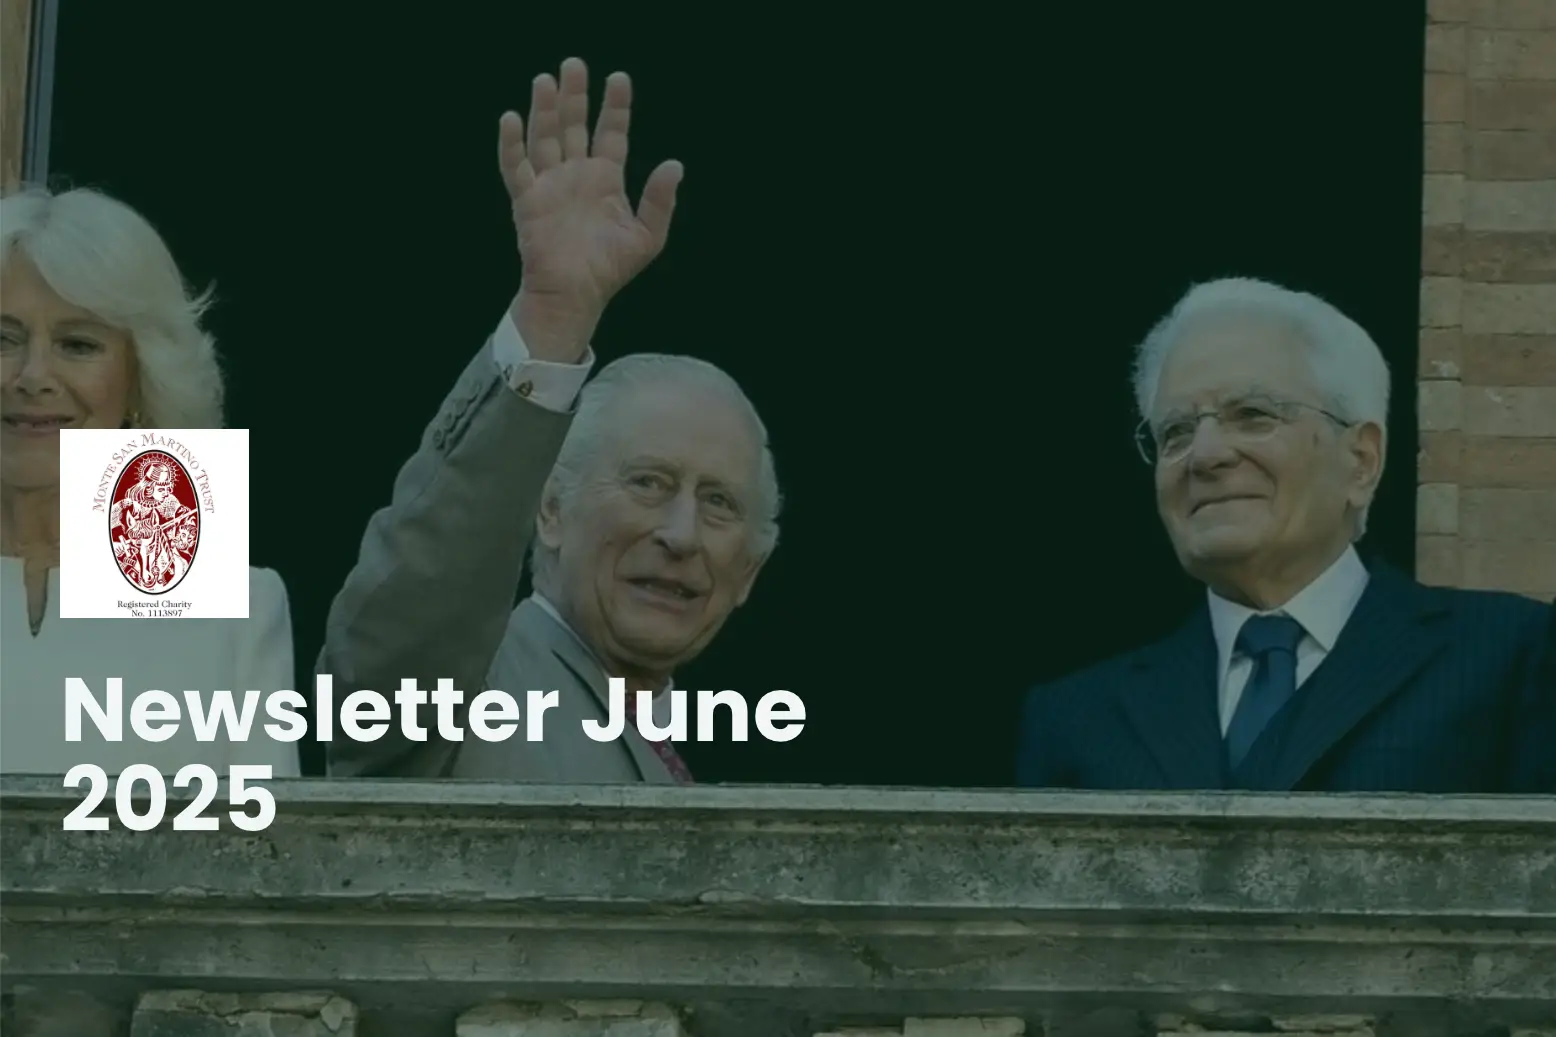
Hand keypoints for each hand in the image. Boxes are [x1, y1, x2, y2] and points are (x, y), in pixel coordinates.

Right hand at [499, 57, 682, 360]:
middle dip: (574, 96)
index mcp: (605, 181)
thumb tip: (675, 164)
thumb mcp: (647, 236)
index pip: (611, 135)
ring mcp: (550, 185)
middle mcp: (576, 176)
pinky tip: (512, 118)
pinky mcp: (527, 200)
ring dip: (545, 109)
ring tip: (546, 79)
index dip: (615, 108)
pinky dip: (511, 144)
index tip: (619, 78)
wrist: (575, 295)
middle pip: (574, 126)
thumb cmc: (609, 270)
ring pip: (545, 137)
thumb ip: (660, 201)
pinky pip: (515, 167)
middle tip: (574, 63)